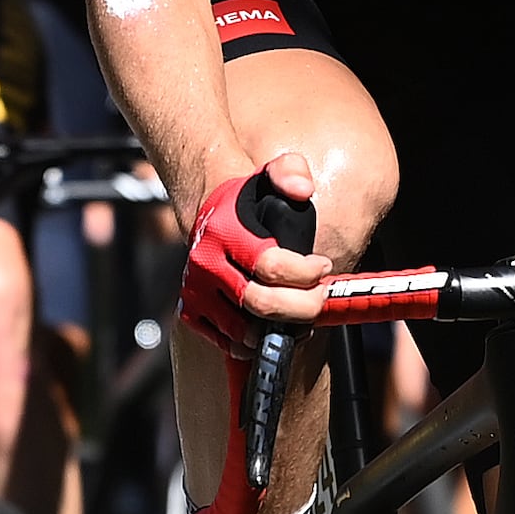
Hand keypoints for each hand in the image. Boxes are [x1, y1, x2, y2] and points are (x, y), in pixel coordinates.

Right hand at [178, 153, 334, 335]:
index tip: (323, 266)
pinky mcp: (191, 310)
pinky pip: (226, 341)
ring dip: (280, 327)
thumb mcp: (271, 173)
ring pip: (244, 331)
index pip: (272, 266)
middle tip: (319, 297)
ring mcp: (196, 291)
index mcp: (225, 233)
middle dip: (302, 307)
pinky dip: (253, 342)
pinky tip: (272, 325)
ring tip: (301, 312)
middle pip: (261, 304)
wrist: (206, 213)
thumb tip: (302, 189)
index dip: (306, 273)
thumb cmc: (247, 200)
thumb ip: (291, 171)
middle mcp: (206, 264)